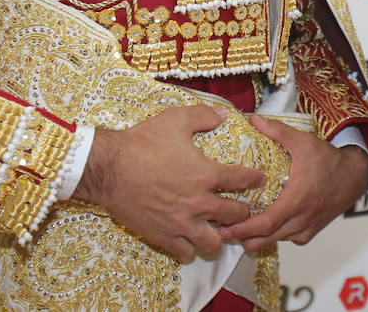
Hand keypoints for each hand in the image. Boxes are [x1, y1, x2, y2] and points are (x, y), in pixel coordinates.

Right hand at [72, 105, 265, 261]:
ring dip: (219, 234)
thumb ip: (203, 116)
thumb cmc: (141, 142)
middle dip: (242, 211)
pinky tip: (190, 237)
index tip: (259, 180)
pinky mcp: (163, 236)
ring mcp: (181, 223)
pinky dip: (192, 247)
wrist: (108, 168)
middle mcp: (198, 202)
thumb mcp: (174, 119)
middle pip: (234, 215)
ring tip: (216, 227)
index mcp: (206, 174)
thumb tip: (222, 114)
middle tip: (240, 207)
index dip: (255, 179)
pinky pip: (186, 251)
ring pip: (213, 242)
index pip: (243, 180)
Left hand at [218, 115, 367, 251]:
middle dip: (243, 237)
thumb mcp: (303, 142)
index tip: (225, 228)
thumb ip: (277, 131)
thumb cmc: (329, 160)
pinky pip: (287, 239)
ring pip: (275, 241)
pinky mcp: (310, 232)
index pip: (267, 223)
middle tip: (223, 230)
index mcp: (297, 199)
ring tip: (238, 227)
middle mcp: (302, 218)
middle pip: (266, 239)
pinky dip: (273, 235)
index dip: (244, 229)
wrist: (354, 176)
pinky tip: (264, 223)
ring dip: (256, 238)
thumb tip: (253, 118)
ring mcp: (307, 228)